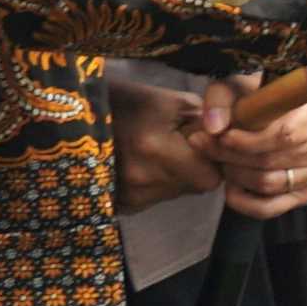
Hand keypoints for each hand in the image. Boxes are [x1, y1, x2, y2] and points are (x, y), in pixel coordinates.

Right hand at [108, 84, 226, 216]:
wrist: (76, 113)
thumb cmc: (126, 101)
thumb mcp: (170, 102)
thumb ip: (205, 124)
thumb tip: (230, 144)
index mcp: (156, 150)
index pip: (210, 178)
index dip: (213, 162)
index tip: (203, 145)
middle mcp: (141, 180)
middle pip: (192, 188)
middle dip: (194, 168)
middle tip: (177, 144)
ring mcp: (126, 196)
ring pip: (172, 194)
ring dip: (173, 176)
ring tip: (153, 151)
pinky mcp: (116, 204)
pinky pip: (151, 200)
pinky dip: (152, 184)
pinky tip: (138, 164)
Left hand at [211, 89, 306, 218]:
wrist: (271, 115)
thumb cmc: (256, 98)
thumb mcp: (237, 87)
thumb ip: (220, 100)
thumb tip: (214, 127)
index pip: (284, 135)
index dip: (248, 141)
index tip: (221, 136)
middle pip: (272, 160)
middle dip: (232, 157)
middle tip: (207, 148)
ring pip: (268, 183)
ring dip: (236, 175)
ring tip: (220, 161)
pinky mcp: (305, 194)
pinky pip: (270, 207)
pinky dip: (243, 201)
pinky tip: (230, 186)